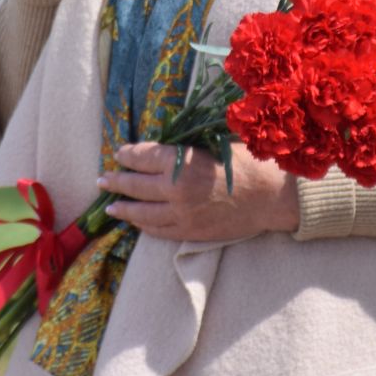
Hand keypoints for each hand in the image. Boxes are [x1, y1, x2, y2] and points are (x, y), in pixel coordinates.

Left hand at [97, 142, 298, 242]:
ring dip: (123, 207)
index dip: (127, 155)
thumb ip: (187, 146)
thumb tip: (162, 145)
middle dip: (116, 181)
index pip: (143, 156)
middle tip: (103, 179)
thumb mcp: (215, 142)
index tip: (119, 153)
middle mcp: (176, 189)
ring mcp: (181, 214)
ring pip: (142, 213)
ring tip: (110, 206)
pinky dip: (144, 225)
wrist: (273, 197)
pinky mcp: (190, 232)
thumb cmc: (249, 162)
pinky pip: (159, 231)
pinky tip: (136, 222)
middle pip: (135, 185)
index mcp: (181, 161)